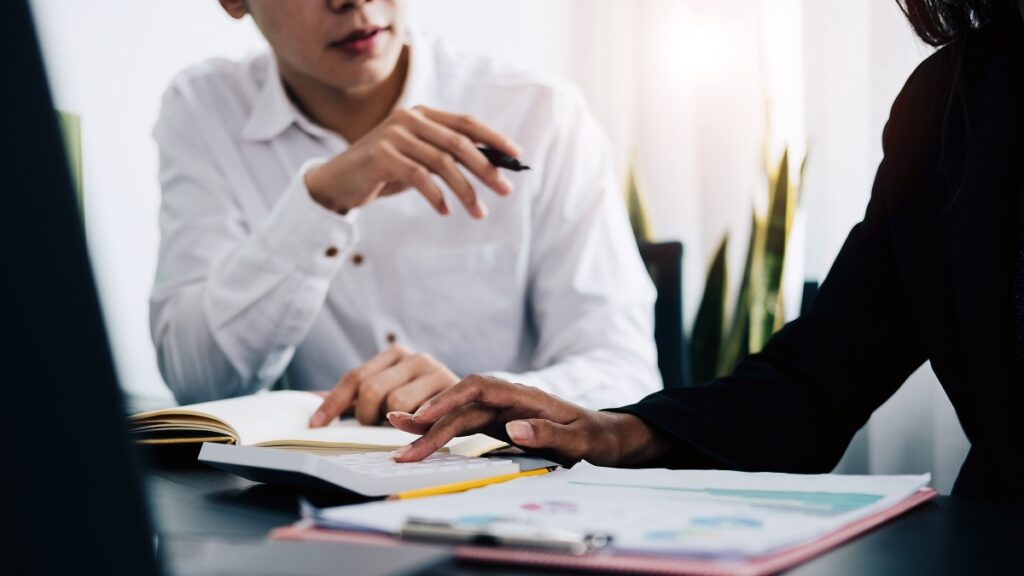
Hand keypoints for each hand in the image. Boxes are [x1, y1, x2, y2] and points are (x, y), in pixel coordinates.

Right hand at [304, 105, 520, 218]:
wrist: (337, 182)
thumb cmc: (384, 172)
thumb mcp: (419, 159)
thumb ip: (447, 156)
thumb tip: (492, 167)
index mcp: (421, 114)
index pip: (465, 122)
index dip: (493, 137)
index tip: (516, 155)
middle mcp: (409, 120)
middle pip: (459, 143)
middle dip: (486, 168)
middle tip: (505, 190)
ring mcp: (394, 136)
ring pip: (442, 163)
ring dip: (465, 190)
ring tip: (478, 212)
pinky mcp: (381, 156)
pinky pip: (419, 177)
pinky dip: (436, 196)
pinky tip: (445, 211)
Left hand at [309, 345, 458, 426]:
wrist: (477, 401)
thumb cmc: (426, 403)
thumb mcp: (393, 392)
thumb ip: (358, 397)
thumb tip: (312, 402)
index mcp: (394, 354)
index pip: (355, 377)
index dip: (333, 403)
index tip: (316, 425)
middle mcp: (414, 357)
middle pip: (372, 390)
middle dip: (366, 416)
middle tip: (373, 428)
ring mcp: (435, 370)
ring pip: (396, 403)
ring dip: (393, 424)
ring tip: (402, 428)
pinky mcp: (453, 387)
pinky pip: (423, 414)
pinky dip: (412, 428)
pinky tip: (412, 436)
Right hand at [386, 375, 670, 466]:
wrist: (610, 436)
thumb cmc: (598, 436)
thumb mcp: (581, 439)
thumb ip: (548, 432)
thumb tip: (512, 427)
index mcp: (526, 396)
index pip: (479, 388)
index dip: (450, 398)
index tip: (426, 414)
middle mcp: (510, 400)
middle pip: (462, 404)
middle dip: (429, 418)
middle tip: (399, 435)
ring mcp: (504, 411)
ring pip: (460, 415)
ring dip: (430, 425)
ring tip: (399, 435)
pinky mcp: (502, 424)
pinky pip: (467, 425)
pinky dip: (445, 432)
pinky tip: (426, 438)